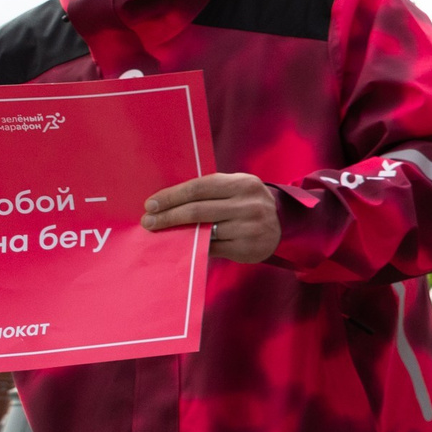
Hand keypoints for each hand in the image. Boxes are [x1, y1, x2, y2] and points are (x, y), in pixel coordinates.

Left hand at [142, 173, 278, 263]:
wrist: (282, 226)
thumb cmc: (248, 203)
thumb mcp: (237, 189)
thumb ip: (210, 191)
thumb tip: (168, 201)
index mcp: (243, 183)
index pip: (199, 187)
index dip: (171, 196)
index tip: (151, 204)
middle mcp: (248, 204)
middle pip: (197, 209)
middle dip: (168, 216)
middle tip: (148, 222)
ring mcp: (249, 227)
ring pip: (203, 231)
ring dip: (176, 232)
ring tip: (159, 233)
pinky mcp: (246, 248)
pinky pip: (212, 248)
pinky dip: (193, 246)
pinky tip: (181, 244)